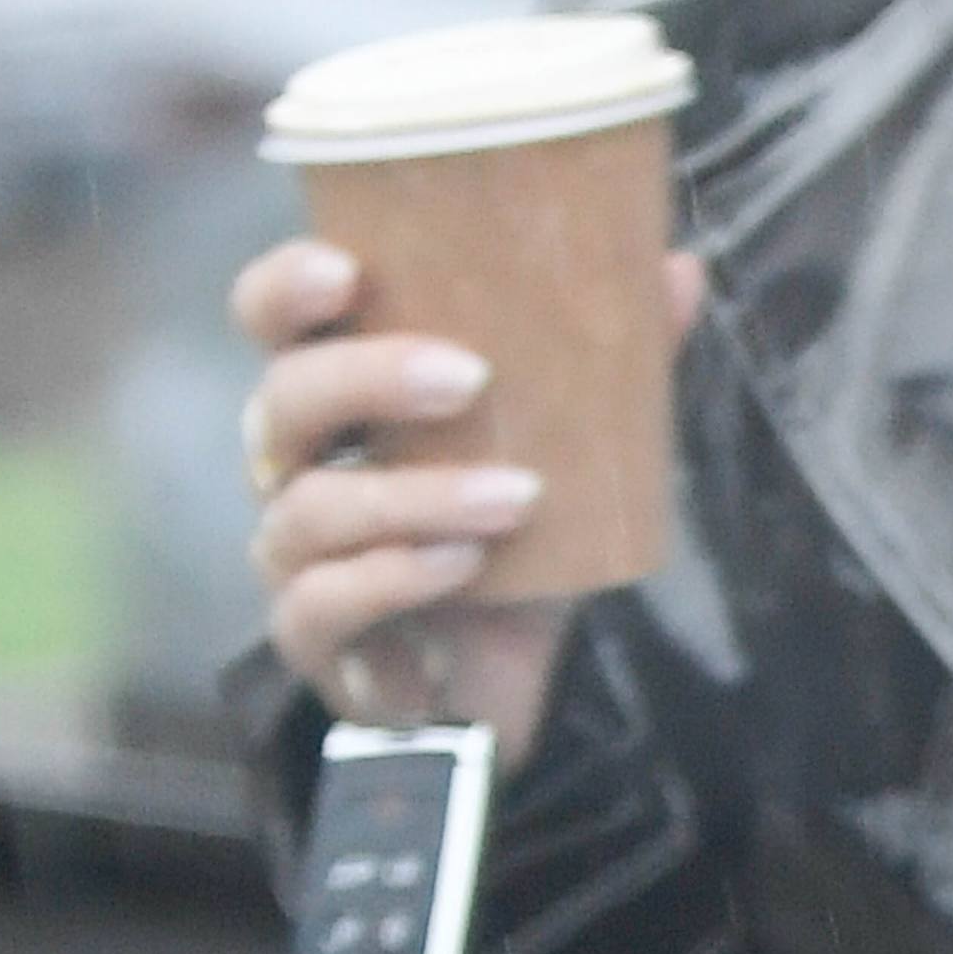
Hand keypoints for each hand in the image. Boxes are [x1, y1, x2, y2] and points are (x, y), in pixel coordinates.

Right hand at [235, 231, 702, 747]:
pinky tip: (464, 564)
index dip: (285, 288)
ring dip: (417, 497)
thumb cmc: (508, 544)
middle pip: (285, 401)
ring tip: (516, 497)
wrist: (498, 683)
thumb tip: (681, 272)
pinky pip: (322, 602)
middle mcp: (292, 467)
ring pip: (312, 508)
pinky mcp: (312, 638)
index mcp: (336, 399)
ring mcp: (292, 555)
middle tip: (471, 377)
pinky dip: (394, 578)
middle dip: (370, 379)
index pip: (271, 323)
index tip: (346, 270)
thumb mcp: (564, 451)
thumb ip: (610, 363)